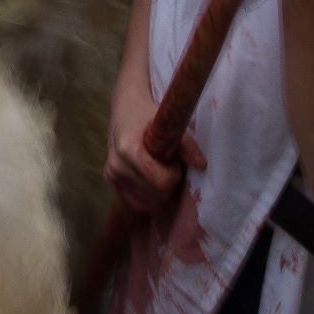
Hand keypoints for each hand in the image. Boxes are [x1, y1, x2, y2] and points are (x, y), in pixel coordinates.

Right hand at [106, 74, 204, 217]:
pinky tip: (150, 180)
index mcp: (128, 150)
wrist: (124, 110)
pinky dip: (147, 197)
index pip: (160, 182)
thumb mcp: (168, 124)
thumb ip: (187, 145)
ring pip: (146, 203)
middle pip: (155, 194)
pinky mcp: (110, 182)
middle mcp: (116, 166)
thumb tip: (202, 165)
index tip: (174, 161)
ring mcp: (111, 176)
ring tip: (158, 171)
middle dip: (168, 184)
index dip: (174, 175)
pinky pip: (135, 203)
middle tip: (168, 165)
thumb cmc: (147, 115)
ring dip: (159, 192)